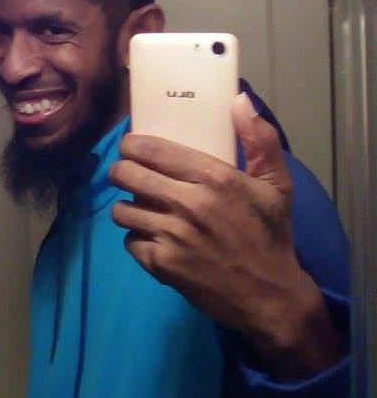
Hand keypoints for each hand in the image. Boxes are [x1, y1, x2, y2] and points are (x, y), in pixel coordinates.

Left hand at [109, 93, 344, 378]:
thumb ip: (259, 140)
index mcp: (213, 177)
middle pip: (125, 174)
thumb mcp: (276, 185)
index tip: (132, 147)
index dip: (131, 145)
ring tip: (142, 208)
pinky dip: (137, 239)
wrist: (269, 296)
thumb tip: (239, 100)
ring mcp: (171, 235)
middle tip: (130, 175)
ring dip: (128, 207)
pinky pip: (129, 241)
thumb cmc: (270, 235)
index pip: (149, 149)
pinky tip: (153, 238)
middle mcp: (187, 203)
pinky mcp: (161, 264)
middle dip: (122, 172)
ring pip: (121, 210)